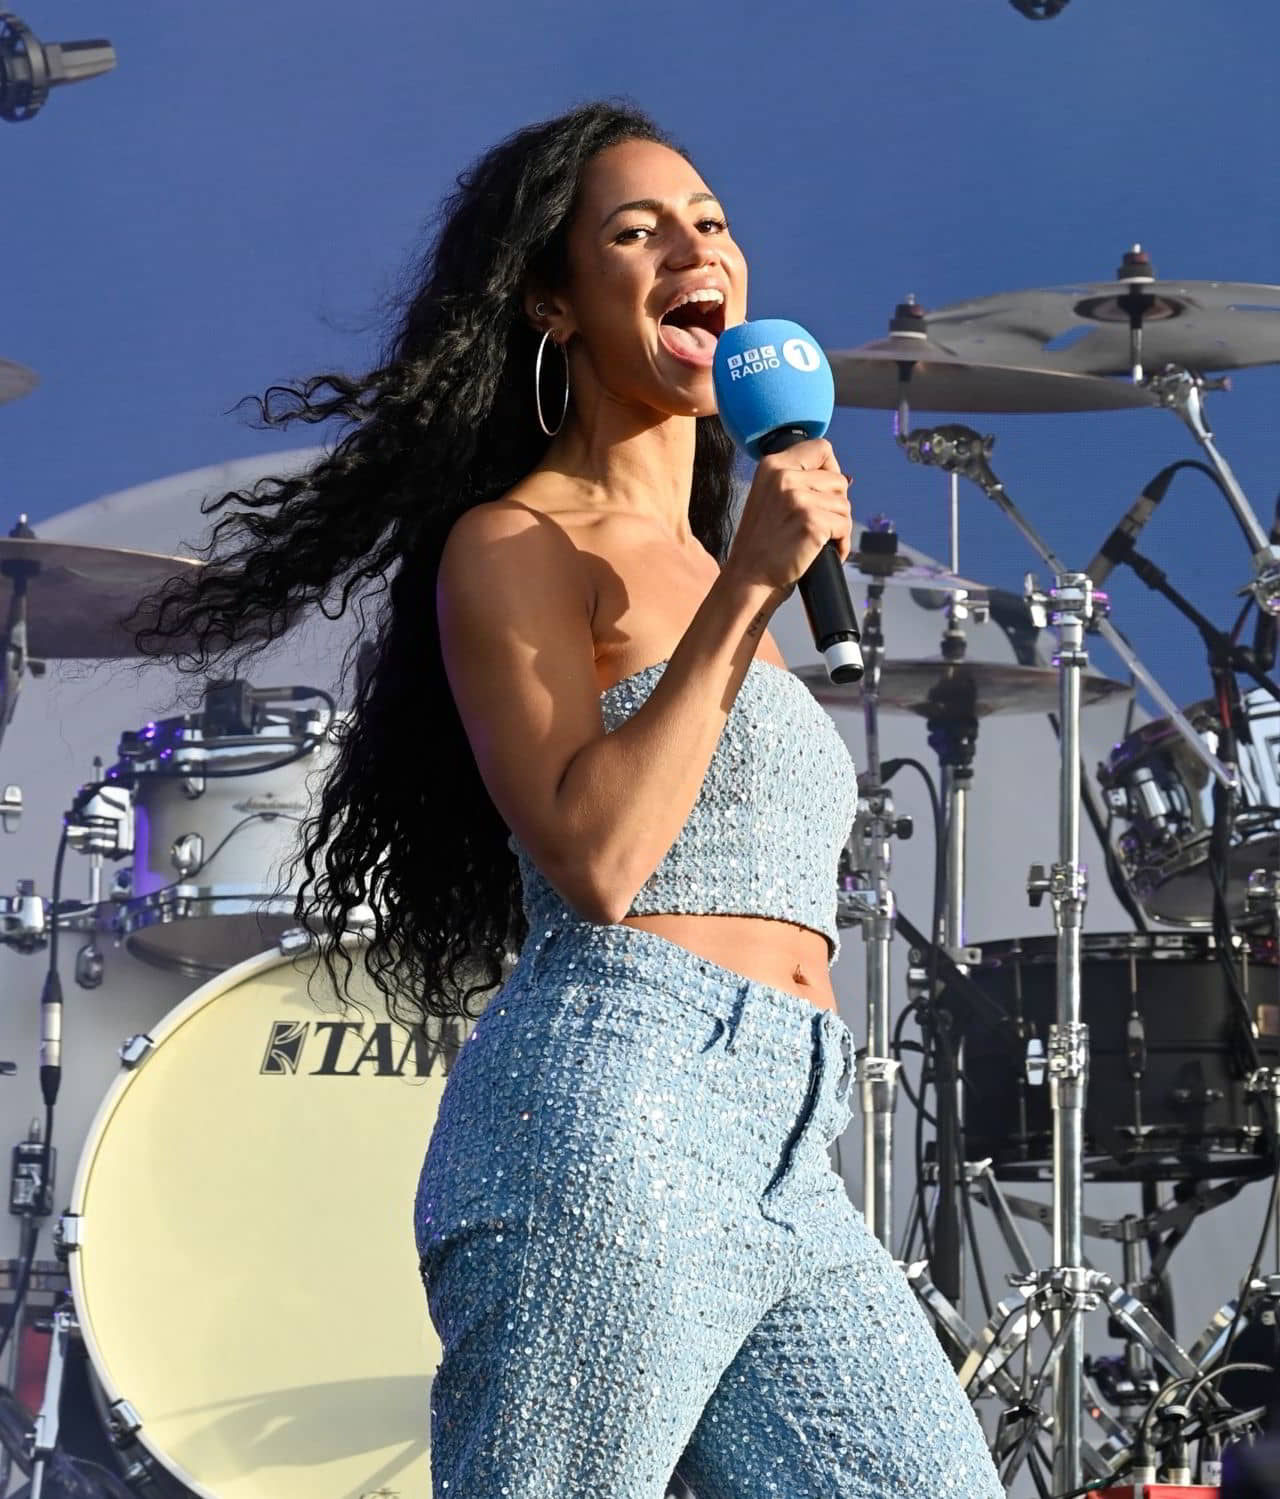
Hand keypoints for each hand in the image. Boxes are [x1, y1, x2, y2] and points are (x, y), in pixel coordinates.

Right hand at [723, 438, 852, 596]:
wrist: (748, 578)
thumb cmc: (761, 544)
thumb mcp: (769, 497)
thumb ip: (795, 479)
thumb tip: (841, 476)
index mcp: (772, 465)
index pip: (821, 447)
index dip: (831, 469)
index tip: (825, 491)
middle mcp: (784, 476)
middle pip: (838, 480)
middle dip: (835, 504)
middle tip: (817, 524)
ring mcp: (798, 499)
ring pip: (844, 505)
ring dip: (838, 526)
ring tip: (818, 540)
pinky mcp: (812, 522)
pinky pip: (845, 526)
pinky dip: (841, 543)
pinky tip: (824, 551)